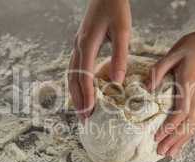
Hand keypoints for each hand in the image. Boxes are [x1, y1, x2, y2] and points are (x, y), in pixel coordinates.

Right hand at [68, 0, 130, 119]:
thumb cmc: (116, 9)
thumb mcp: (122, 31)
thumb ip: (120, 56)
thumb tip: (118, 82)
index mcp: (87, 43)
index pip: (84, 75)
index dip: (86, 95)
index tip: (89, 112)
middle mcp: (78, 46)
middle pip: (73, 78)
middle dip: (77, 99)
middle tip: (83, 118)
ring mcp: (77, 45)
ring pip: (71, 74)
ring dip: (75, 93)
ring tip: (81, 110)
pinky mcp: (80, 44)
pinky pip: (74, 68)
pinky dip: (76, 83)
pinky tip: (82, 91)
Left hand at [146, 30, 194, 157]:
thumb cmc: (192, 46)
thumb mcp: (172, 53)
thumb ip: (158, 70)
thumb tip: (147, 88)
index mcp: (188, 85)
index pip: (180, 113)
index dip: (169, 128)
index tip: (156, 138)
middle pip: (187, 124)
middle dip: (174, 140)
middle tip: (160, 152)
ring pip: (194, 124)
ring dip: (182, 140)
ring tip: (171, 153)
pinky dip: (190, 132)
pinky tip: (184, 139)